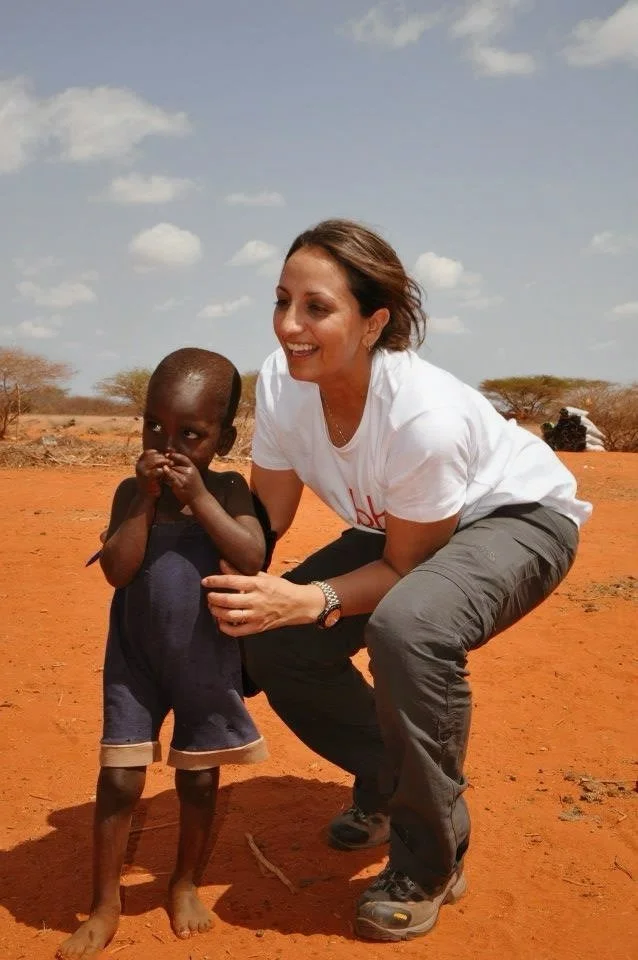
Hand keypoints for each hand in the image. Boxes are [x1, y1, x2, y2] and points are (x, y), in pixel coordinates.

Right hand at [136, 449, 168, 498]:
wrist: (146, 497)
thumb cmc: (152, 483)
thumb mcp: (152, 470)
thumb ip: (157, 462)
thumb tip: (167, 452)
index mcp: (139, 462)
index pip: (149, 452)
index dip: (158, 453)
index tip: (166, 456)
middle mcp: (139, 465)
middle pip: (153, 455)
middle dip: (164, 457)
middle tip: (172, 461)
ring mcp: (142, 470)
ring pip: (156, 461)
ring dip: (165, 462)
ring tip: (172, 464)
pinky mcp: (147, 476)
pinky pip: (158, 470)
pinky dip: (165, 470)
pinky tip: (170, 472)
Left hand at [162, 451, 207, 506]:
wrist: (200, 499)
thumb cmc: (195, 487)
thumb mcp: (193, 475)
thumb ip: (185, 469)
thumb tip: (172, 463)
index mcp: (193, 468)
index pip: (183, 458)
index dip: (174, 455)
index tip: (167, 454)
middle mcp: (189, 472)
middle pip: (175, 465)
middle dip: (168, 465)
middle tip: (160, 464)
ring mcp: (185, 479)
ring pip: (172, 470)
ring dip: (166, 470)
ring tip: (160, 470)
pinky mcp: (180, 485)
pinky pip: (172, 477)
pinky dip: (167, 473)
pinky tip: (163, 470)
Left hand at [201, 565, 324, 635]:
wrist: (299, 604)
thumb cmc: (280, 588)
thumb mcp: (262, 576)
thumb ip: (240, 571)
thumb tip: (221, 563)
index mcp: (257, 584)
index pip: (231, 581)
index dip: (215, 581)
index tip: (205, 582)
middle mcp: (256, 600)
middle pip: (228, 600)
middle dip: (214, 598)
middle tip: (209, 596)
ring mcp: (257, 615)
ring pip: (230, 616)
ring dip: (217, 612)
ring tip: (212, 608)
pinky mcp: (258, 627)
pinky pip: (237, 631)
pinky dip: (225, 628)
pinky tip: (221, 622)